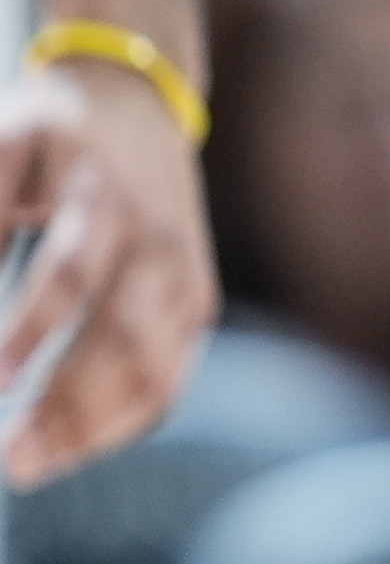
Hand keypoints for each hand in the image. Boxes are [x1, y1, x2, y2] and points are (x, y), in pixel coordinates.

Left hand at [0, 53, 212, 485]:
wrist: (139, 97)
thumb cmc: (48, 135)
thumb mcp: (0, 155)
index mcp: (103, 194)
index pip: (73, 272)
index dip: (31, 329)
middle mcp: (157, 240)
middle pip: (124, 336)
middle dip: (66, 405)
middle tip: (8, 459)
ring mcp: (185, 275)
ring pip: (155, 368)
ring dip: (93, 428)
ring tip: (28, 466)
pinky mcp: (196, 303)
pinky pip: (169, 378)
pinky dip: (123, 423)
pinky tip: (70, 447)